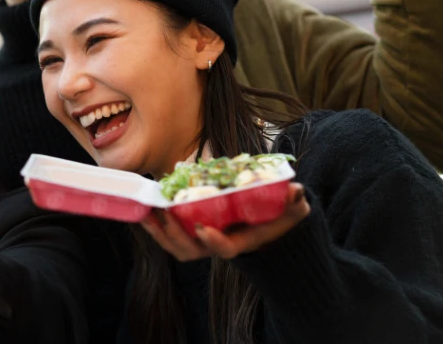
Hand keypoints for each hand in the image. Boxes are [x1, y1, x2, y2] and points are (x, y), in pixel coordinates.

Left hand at [140, 183, 309, 260]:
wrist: (268, 227)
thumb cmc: (279, 217)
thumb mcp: (292, 209)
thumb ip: (295, 202)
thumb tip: (296, 192)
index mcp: (242, 241)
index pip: (226, 249)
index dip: (214, 241)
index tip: (202, 227)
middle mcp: (219, 245)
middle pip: (192, 251)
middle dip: (177, 235)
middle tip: (167, 213)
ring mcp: (204, 242)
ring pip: (178, 247)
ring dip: (160, 233)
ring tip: (147, 214)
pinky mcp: (193, 233)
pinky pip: (171, 236)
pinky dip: (157, 227)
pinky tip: (146, 211)